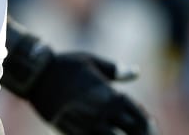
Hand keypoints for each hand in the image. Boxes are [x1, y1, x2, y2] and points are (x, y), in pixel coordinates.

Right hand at [26, 52, 152, 134]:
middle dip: (140, 134)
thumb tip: (136, 72)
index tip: (151, 125)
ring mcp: (88, 125)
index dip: (147, 122)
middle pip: (131, 130)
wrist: (37, 77)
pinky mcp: (74, 133)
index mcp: (109, 94)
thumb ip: (116, 70)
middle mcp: (102, 112)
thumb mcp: (92, 61)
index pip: (137, 114)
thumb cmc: (66, 65)